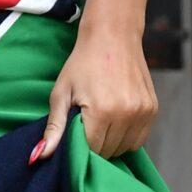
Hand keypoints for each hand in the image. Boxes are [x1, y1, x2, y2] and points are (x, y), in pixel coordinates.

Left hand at [34, 19, 157, 163]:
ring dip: (112, 142)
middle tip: (87, 123)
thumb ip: (54, 127)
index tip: (75, 132)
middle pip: (109, 151)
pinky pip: (139, 138)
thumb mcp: (61, 93)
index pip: (91, 150)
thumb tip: (39, 156)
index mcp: (102, 111)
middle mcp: (126, 114)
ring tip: (102, 120)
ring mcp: (143, 112)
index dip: (80, 146)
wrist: (112, 35)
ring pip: (125, 148)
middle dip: (96, 144)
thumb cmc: (81, 64)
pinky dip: (127, 135)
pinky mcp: (152, 109)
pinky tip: (116, 119)